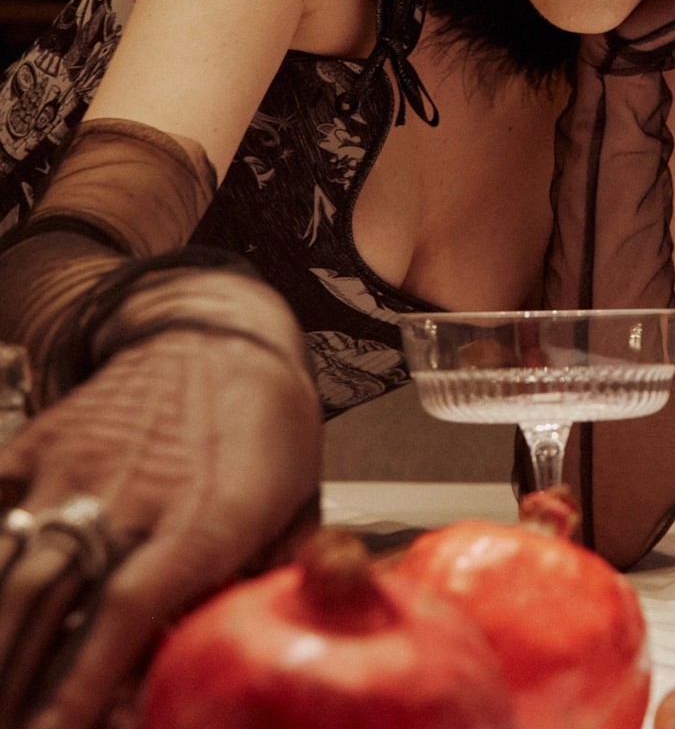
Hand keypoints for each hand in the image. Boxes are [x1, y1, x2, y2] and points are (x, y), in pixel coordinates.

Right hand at [0, 329, 321, 728]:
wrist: (219, 333)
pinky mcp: (43, 442)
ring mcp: (77, 464)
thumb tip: (255, 657)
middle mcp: (134, 492)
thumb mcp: (297, 503)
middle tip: (19, 728)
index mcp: (206, 516)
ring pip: (9, 564)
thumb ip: (271, 584)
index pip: (128, 611)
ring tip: (1, 691)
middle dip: (20, 680)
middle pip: (50, 601)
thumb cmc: (266, 424)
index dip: (81, 682)